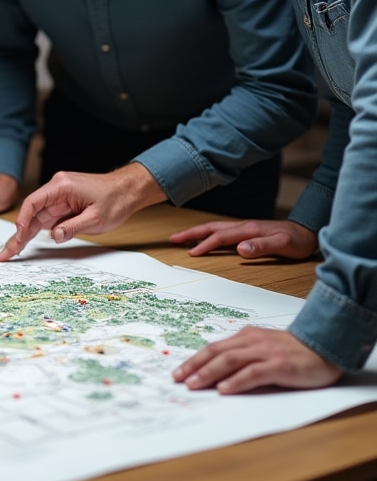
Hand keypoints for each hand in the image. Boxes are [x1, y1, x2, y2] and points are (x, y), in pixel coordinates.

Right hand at [0, 164, 165, 260]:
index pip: (33, 202)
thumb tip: (54, 237)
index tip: (18, 237)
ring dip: (24, 235)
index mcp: (61, 186)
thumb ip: (73, 227)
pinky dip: (35, 231)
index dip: (23, 220)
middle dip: (18, 234)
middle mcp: (56, 189)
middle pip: (31, 213)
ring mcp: (59, 197)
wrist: (128, 189)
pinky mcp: (63, 205)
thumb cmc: (115, 199)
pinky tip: (24, 243)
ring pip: (36, 218)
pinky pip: (46, 219)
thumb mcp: (96, 218)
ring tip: (9, 252)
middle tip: (4, 253)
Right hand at [170, 219, 318, 258]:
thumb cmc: (297, 241)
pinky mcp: (247, 232)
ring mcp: (244, 228)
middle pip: (211, 227)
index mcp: (247, 230)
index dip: (205, 244)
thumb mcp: (283, 245)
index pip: (220, 236)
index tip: (191, 253)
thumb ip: (261, 246)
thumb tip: (239, 249)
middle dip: (191, 233)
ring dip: (197, 232)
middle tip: (173, 239)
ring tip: (182, 238)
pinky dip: (209, 234)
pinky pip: (222, 231)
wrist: (308, 232)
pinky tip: (206, 239)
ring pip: (215, 228)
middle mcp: (242, 227)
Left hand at [173, 327, 342, 393]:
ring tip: (194, 385)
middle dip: (194, 366)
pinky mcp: (279, 365)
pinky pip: (253, 373)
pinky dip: (236, 381)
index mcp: (245, 336)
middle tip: (178, 380)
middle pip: (216, 352)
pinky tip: (224, 390)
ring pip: (229, 361)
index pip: (213, 348)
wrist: (325, 347)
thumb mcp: (263, 349)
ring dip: (209, 373)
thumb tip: (217, 376)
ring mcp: (265, 352)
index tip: (178, 372)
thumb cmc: (293, 352)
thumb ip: (244, 357)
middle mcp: (251, 341)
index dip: (194, 360)